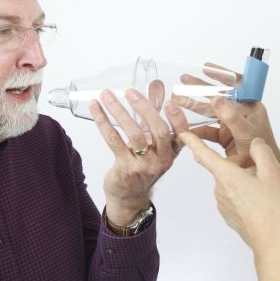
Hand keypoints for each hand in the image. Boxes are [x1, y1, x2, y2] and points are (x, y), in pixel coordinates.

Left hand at [89, 85, 188, 225]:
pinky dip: (104, 123)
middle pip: (159, 131)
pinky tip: (96, 109)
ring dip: (119, 112)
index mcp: (173, 150)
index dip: (178, 118)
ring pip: (135, 135)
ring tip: (107, 95)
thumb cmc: (143, 163)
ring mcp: (145, 165)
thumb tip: (157, 85)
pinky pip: (115, 141)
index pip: (182, 133)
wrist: (129, 196)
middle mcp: (163, 159)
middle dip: (145, 108)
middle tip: (130, 92)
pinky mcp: (126, 168)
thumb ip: (155, 111)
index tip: (170, 102)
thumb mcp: (153, 140)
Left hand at [179, 133, 279, 255]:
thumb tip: (254, 143)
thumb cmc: (272, 209)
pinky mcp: (228, 214)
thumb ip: (261, 152)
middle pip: (226, 168)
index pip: (205, 154)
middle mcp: (220, 189)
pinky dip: (244, 194)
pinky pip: (234, 196)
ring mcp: (222, 204)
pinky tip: (260, 203)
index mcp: (227, 176)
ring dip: (244, 180)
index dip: (193, 142)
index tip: (182, 133)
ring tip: (265, 191)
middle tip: (263, 173)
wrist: (271, 243)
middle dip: (241, 165)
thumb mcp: (273, 173)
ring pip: (231, 182)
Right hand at [187, 63, 279, 168]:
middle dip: (200, 88)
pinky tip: (184, 128)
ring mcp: (231, 125)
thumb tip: (216, 99)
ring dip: (194, 106)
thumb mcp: (247, 133)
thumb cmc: (263, 152)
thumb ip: (232, 117)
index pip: (236, 85)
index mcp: (250, 106)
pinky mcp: (225, 137)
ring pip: (210, 112)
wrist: (262, 174)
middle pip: (217, 96)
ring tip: (177, 99)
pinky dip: (196, 130)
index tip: (206, 67)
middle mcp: (240, 113)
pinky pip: (208, 130)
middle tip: (183, 80)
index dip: (221, 74)